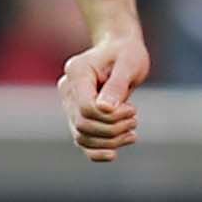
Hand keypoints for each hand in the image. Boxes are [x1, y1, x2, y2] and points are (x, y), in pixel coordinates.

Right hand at [61, 30, 149, 162]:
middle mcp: (67, 90)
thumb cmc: (126, 53)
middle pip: (83, 125)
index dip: (111, 117)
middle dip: (113, 128)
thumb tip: (106, 109)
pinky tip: (114, 152)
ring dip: (110, 141)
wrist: (120, 50)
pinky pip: (81, 141)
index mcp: (77, 73)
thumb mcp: (129, 64)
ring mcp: (69, 104)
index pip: (86, 108)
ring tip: (132, 131)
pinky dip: (97, 151)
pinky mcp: (77, 115)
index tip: (132, 109)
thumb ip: (117, 85)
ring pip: (82, 137)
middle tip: (134, 117)